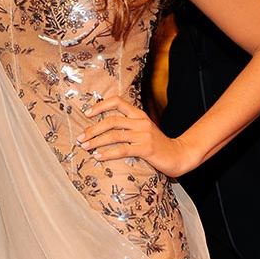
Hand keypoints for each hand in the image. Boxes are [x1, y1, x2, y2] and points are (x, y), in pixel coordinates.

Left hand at [76, 95, 198, 177]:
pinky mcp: (146, 148)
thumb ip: (128, 126)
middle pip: (111, 120)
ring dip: (96, 141)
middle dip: (92, 129)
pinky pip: (122, 149)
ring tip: (85, 147)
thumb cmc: (157, 145)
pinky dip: (107, 153)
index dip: (100, 105)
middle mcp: (141, 122)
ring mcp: (144, 135)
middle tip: (80, 138)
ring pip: (114, 135)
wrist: (178, 155)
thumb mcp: (143, 130)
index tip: (87, 114)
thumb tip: (103, 127)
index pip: (117, 101)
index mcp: (139, 114)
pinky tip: (98, 157)